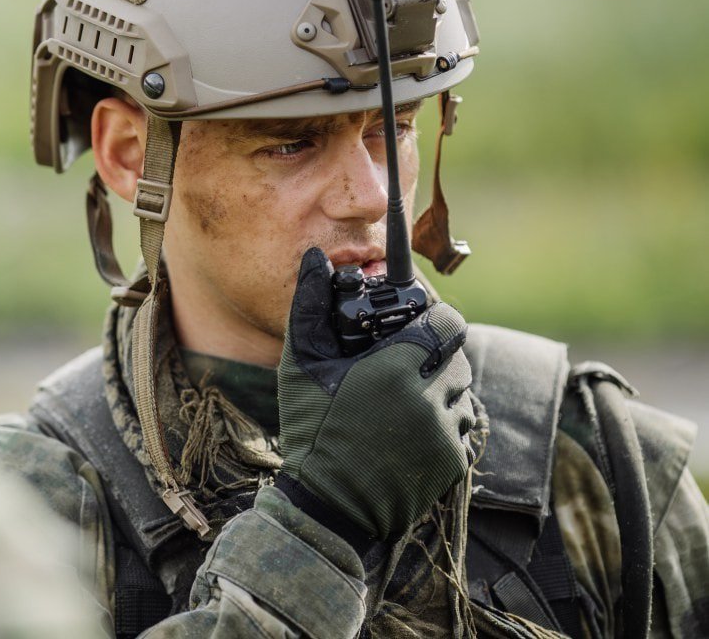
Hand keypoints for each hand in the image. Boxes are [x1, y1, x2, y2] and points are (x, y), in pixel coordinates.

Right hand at [277, 248, 475, 540]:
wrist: (327, 507)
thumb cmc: (310, 431)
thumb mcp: (301, 366)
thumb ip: (310, 306)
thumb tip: (314, 258)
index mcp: (395, 369)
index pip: (447, 322)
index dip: (434, 318)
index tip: (414, 325)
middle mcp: (430, 399)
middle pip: (459, 355)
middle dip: (436, 353)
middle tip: (403, 363)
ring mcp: (446, 434)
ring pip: (465, 391)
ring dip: (442, 388)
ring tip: (405, 397)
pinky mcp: (454, 463)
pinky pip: (463, 427)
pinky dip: (443, 421)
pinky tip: (409, 428)